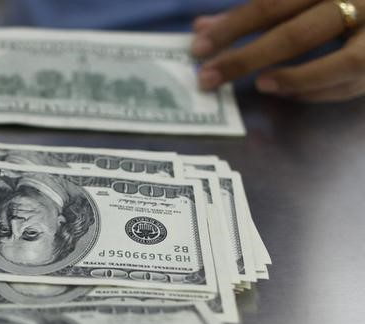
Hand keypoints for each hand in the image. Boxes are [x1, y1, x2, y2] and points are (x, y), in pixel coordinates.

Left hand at [192, 0, 364, 100]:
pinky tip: (286, 92)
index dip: (232, 26)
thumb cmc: (335, 0)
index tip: (197, 45)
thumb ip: (254, 11)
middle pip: (295, 34)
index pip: (269, 4)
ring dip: (295, 78)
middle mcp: (354, 1)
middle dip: (246, 59)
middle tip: (207, 78)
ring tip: (259, 85)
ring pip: (339, 61)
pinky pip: (352, 80)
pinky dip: (318, 89)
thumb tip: (201, 28)